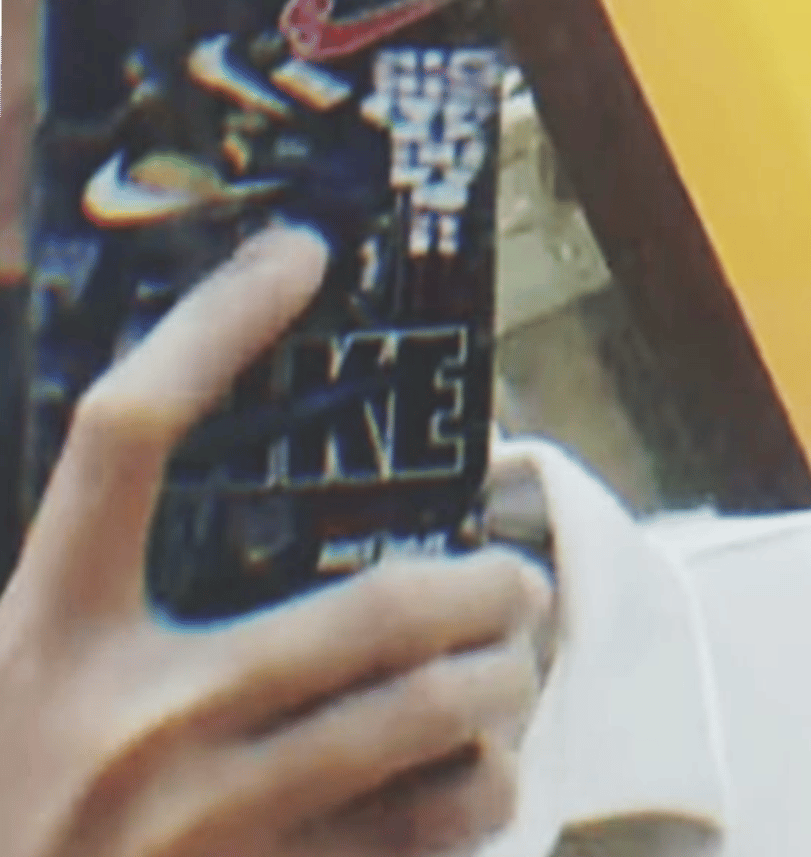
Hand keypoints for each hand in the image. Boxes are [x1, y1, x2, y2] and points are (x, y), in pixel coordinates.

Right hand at [0, 223, 549, 856]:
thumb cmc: (14, 785)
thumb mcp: (25, 666)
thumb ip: (107, 571)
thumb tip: (249, 480)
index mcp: (50, 632)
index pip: (124, 434)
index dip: (211, 325)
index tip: (298, 254)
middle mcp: (135, 724)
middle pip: (371, 613)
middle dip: (486, 589)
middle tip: (518, 580)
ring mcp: (207, 829)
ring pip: (424, 727)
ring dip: (502, 687)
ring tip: (513, 668)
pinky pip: (421, 836)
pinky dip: (477, 794)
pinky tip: (478, 773)